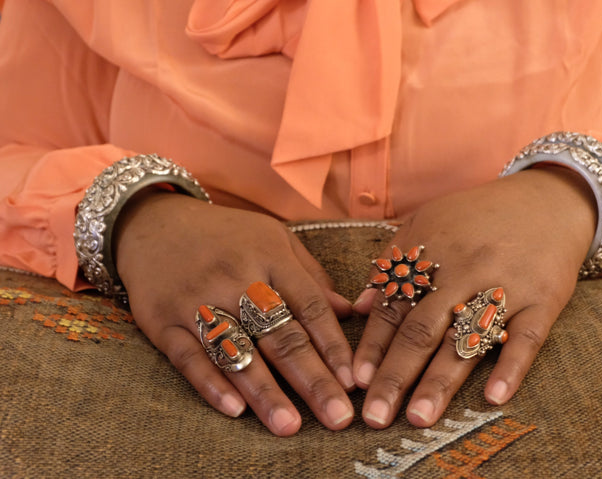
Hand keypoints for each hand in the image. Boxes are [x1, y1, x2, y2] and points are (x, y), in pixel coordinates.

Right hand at [114, 192, 354, 435]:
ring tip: (289, 426)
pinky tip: (234, 410)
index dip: (333, 346)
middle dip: (312, 379)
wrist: (154, 223)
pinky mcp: (163, 321)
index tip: (353, 381)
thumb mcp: (274, 239)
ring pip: (237, 352)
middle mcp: (236, 279)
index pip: (310, 306)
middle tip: (336, 416)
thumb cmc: (226, 236)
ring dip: (265, 392)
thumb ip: (310, 276)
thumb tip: (348, 312)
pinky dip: (211, 384)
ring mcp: (198, 300)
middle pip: (280, 335)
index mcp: (270, 257)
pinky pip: (188, 357)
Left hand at [352, 166, 596, 427]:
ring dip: (441, 381)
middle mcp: (463, 272)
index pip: (393, 308)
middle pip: (423, 330)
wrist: (546, 199)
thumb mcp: (426, 224)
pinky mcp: (543, 299)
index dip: (372, 347)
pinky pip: (527, 337)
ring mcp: (504, 286)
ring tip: (419, 417)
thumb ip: (392, 264)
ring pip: (468, 339)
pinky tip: (494, 397)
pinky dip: (511, 366)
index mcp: (429, 255)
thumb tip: (359, 308)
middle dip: (396, 375)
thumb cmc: (477, 218)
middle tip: (376, 417)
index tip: (355, 382)